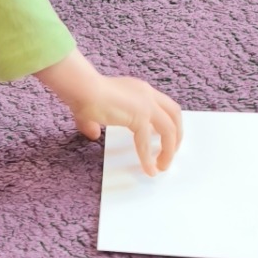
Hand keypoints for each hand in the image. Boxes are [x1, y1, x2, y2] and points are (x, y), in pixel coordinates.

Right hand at [36, 49, 182, 170]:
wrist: (81, 88)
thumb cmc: (83, 94)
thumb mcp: (92, 110)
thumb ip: (94, 122)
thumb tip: (93, 134)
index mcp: (139, 89)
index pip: (163, 105)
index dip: (167, 122)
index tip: (164, 139)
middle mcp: (147, 94)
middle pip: (174, 114)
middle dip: (176, 135)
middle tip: (170, 153)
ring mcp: (146, 105)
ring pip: (169, 130)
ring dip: (168, 150)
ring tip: (162, 166)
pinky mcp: (139, 117)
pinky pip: (148, 142)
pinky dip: (149, 158)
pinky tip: (149, 170)